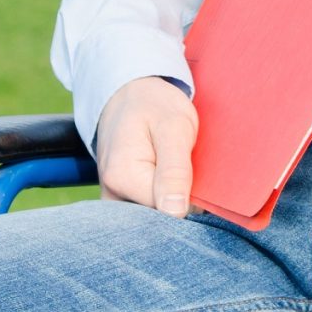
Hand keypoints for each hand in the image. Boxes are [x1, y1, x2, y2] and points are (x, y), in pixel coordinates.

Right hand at [93, 77, 198, 216]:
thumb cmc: (155, 105)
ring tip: (177, 168)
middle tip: (190, 168)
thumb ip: (174, 171)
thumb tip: (175, 213)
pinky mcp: (119, 199)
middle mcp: (111, 194)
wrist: (129, 91)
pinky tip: (168, 179)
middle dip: (181, 203)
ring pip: (153, 217)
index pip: (167, 214)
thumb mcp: (174, 128)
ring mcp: (113, 199)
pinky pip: (146, 211)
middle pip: (158, 220)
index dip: (192, 201)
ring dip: (172, 201)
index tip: (201, 179)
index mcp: (122, 178)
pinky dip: (162, 200)